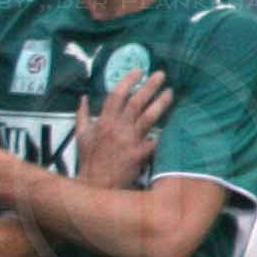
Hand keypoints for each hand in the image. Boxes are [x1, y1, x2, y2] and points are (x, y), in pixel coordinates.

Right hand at [76, 69, 170, 188]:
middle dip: (149, 85)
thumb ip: (82, 115)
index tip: (139, 70)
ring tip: (171, 92)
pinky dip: (163, 133)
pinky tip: (175, 125)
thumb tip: (84, 98)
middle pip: (136, 101)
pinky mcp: (140, 154)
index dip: (128, 80)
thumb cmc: (89, 161)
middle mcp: (117, 128)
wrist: (95, 185)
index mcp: (103, 122)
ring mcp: (129, 140)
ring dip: (161, 102)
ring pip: (148, 116)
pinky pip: (155, 140)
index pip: (116, 95)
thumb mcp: (80, 136)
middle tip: (161, 74)